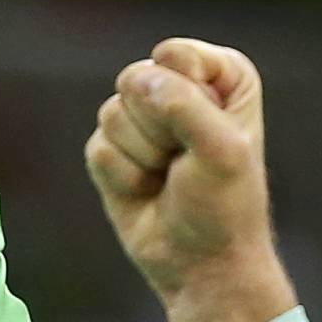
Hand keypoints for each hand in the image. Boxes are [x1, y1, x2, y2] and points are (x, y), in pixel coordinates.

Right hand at [84, 39, 297, 321]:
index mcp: (222, 76)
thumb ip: (185, 106)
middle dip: (158, 130)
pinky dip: (122, 177)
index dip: (186, 97)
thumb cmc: (225, 207)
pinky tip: (147, 191)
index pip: (176, 55)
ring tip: (168, 178)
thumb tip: (136, 81)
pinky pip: (97, 147)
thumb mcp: (222, 151)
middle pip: (136, 79)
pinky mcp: (113, 148)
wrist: (202, 265)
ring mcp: (143, 118)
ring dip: (141, 157)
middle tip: (185, 162)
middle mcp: (181, 87)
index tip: (211, 134)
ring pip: (112, 113)